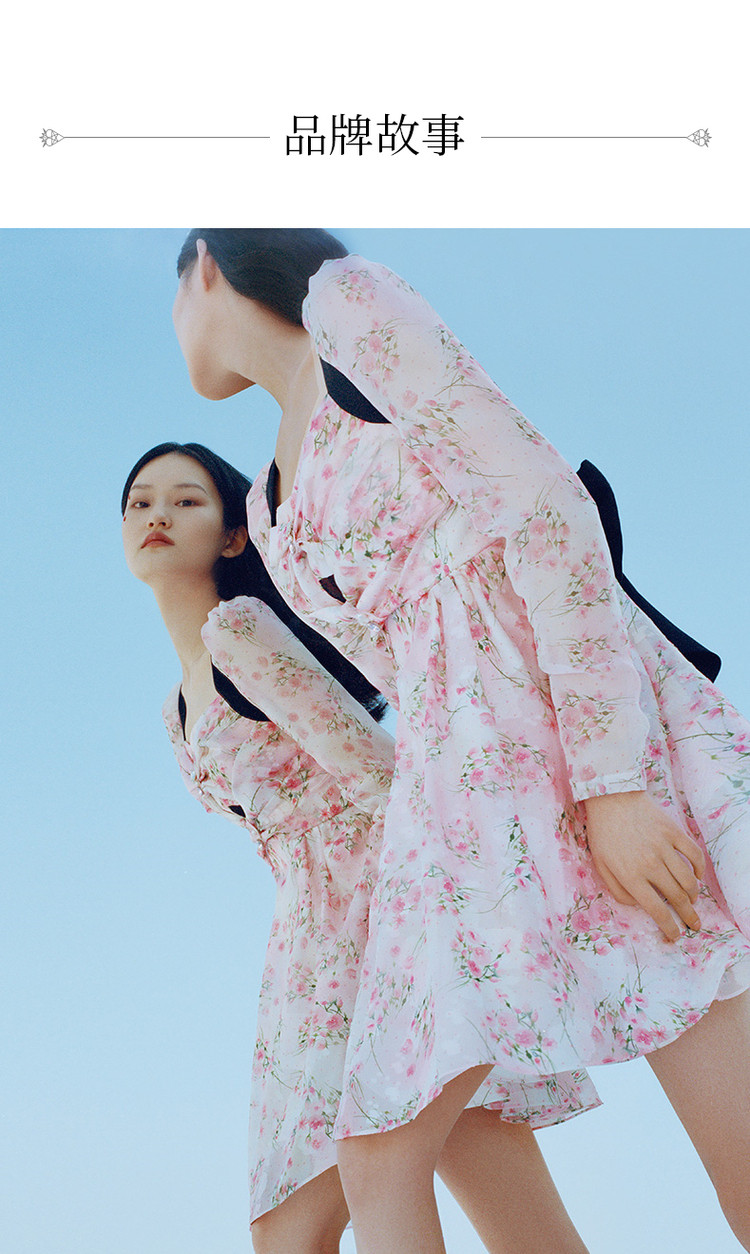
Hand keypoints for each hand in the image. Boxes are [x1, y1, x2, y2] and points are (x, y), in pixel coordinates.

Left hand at [583, 790, 705, 941]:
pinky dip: (699, 869)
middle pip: (677, 898)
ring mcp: (664, 847)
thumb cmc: (602, 832)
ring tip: (692, 901)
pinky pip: (694, 855)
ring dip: (694, 895)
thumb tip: (638, 904)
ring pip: (688, 880)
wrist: (610, 797)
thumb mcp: (600, 865)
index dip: (669, 927)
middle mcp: (650, 865)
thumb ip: (618, 890)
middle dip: (688, 916)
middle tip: (694, 925)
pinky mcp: (673, 832)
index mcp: (630, 876)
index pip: (656, 910)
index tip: (675, 935)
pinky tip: (697, 876)